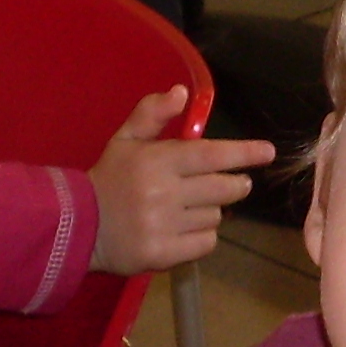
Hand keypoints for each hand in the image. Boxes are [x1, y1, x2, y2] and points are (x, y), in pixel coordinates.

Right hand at [88, 89, 274, 273]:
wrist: (78, 227)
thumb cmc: (109, 179)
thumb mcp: (124, 140)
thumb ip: (152, 114)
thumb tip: (182, 92)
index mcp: (157, 160)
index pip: (211, 155)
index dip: (243, 153)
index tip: (268, 152)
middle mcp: (163, 193)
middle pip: (224, 189)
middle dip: (234, 185)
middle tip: (232, 184)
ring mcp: (164, 226)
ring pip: (215, 217)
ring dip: (211, 212)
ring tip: (188, 209)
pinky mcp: (164, 255)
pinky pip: (206, 243)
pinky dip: (202, 238)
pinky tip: (183, 231)